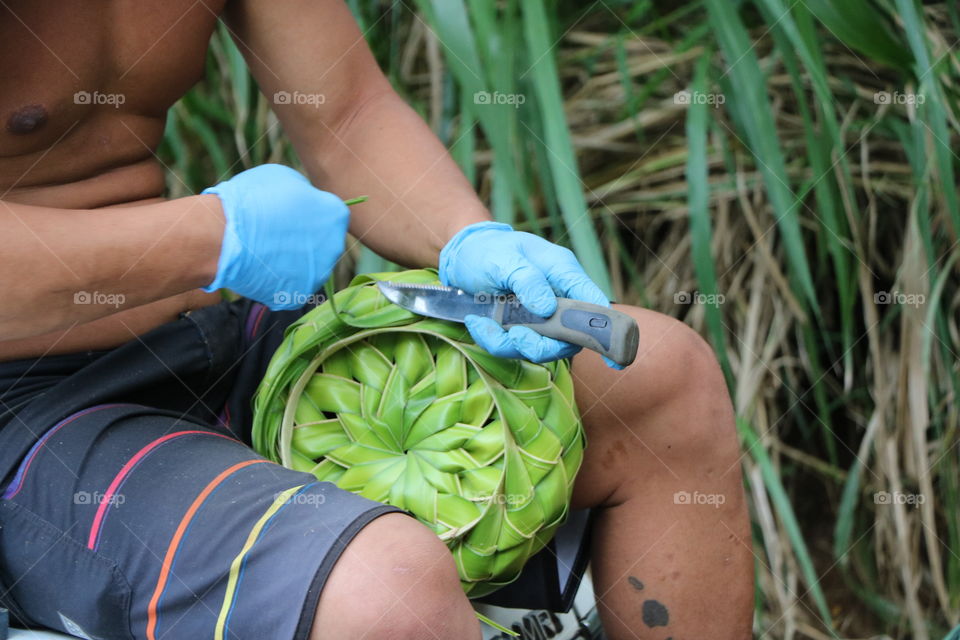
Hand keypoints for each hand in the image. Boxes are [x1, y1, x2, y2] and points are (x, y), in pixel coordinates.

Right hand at [201, 164, 348, 309]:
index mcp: (336, 216)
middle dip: (304, 238)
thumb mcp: (285, 178)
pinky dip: (278, 278)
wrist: (224, 237)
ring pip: (308, 266)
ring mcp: (318, 275)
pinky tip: (261, 267)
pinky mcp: (298, 296)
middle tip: (276, 233)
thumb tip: (305, 201)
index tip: (289, 212)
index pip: (330, 214)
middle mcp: (334, 248)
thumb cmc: (252, 200)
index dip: (308, 212)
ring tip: (265, 250)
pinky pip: (291, 285)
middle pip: (323, 243)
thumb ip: (305, 192)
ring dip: (292, 260)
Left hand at [439, 221, 619, 366]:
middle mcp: (557, 298)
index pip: (593, 303)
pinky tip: (477, 322)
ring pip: (539, 348)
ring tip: (482, 323)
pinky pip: (513, 347)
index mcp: (563, 273)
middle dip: (542, 345)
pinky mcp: (519, 329)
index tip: (613, 358)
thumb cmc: (488, 250)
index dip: (606, 331)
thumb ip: (527, 280)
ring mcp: (539, 318)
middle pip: (568, 338)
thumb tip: (548, 309)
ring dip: (510, 344)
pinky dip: (493, 341)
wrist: (460, 257)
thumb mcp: (505, 259)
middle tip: (516, 336)